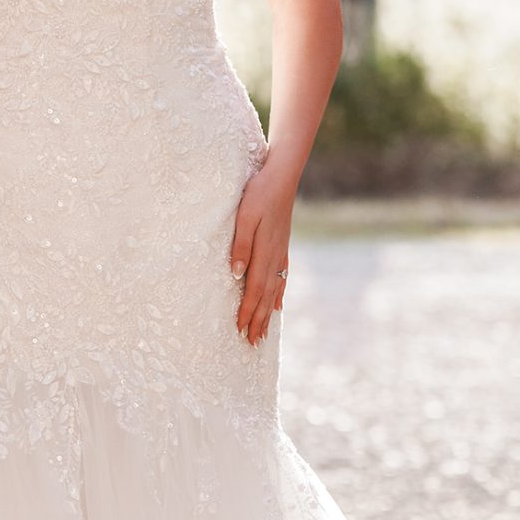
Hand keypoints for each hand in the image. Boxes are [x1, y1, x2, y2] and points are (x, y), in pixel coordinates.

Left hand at [229, 154, 295, 344]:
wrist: (281, 176)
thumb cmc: (258, 194)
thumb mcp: (244, 217)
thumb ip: (241, 246)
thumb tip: (237, 275)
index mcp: (264, 251)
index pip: (254, 289)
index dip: (248, 311)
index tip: (241, 331)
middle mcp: (275, 256)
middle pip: (266, 295)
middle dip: (258, 320)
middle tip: (252, 342)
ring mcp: (281, 251)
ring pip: (275, 289)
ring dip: (268, 312)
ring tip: (264, 332)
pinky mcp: (282, 245)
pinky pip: (282, 276)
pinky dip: (279, 293)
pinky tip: (279, 304)